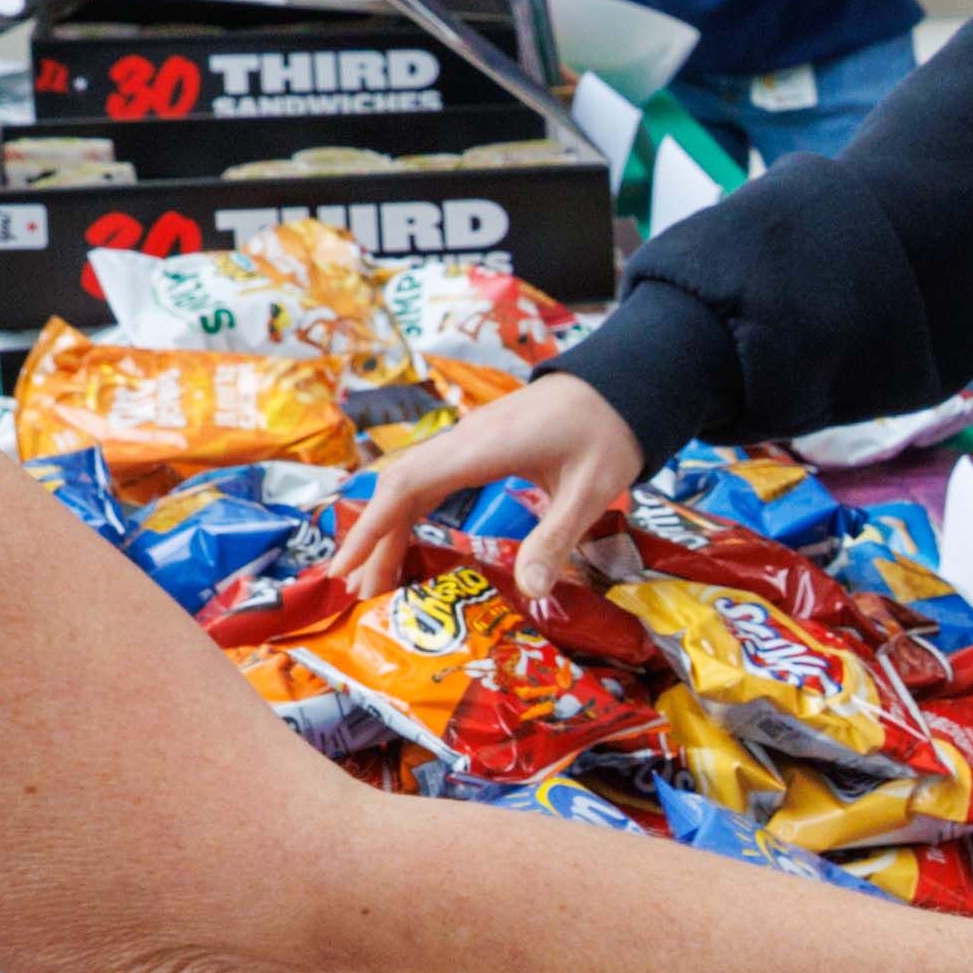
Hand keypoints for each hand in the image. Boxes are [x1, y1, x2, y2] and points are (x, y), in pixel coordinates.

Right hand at [334, 372, 645, 603]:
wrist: (625, 380)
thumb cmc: (609, 430)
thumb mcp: (591, 490)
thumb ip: (556, 538)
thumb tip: (529, 592)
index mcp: (483, 447)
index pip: (408, 486)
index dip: (372, 528)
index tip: (346, 567)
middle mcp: (465, 439)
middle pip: (400, 488)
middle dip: (373, 539)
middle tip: (358, 592)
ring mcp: (470, 439)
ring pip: (413, 483)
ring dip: (390, 528)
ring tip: (377, 579)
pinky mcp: (480, 443)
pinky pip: (432, 478)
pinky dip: (411, 512)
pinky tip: (407, 540)